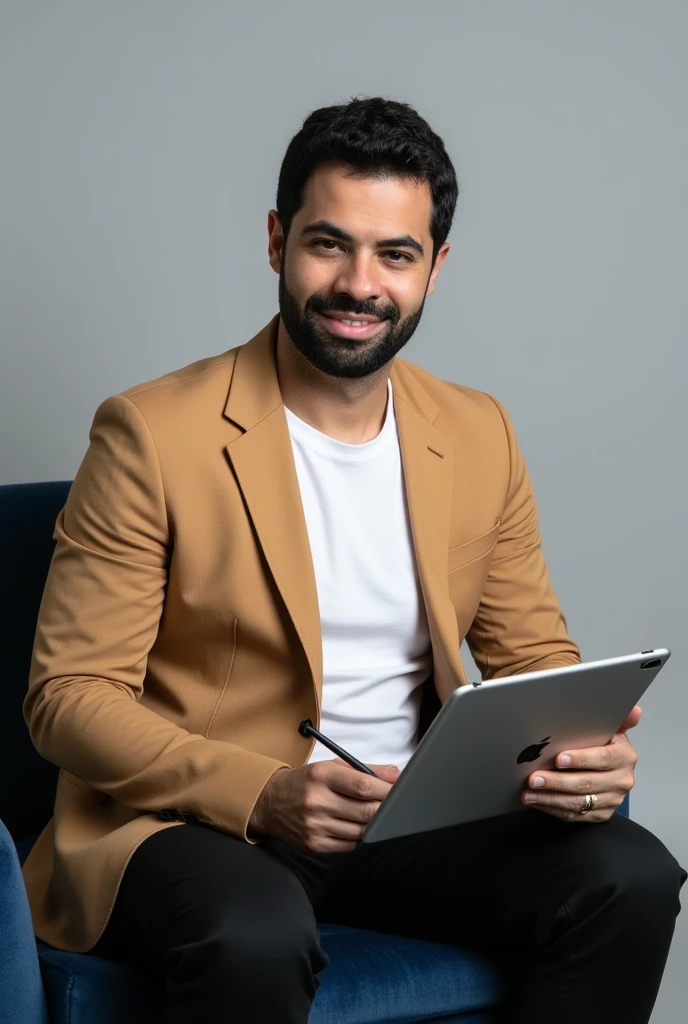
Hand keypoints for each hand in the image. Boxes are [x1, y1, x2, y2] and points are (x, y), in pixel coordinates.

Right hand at [247, 757, 399, 852]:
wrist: (270, 802)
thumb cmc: (307, 782)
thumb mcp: (331, 767)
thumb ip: (366, 770)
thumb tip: (396, 774)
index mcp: (322, 776)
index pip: (363, 785)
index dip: (387, 790)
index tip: (401, 790)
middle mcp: (317, 801)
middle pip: (365, 811)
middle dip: (386, 809)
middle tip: (396, 805)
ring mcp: (315, 826)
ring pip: (360, 831)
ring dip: (373, 824)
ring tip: (375, 815)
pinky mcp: (314, 845)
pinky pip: (349, 845)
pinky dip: (358, 836)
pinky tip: (356, 826)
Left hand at [521, 705, 641, 821]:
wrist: (611, 768)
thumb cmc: (603, 743)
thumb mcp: (611, 728)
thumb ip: (620, 718)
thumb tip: (635, 710)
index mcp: (624, 756)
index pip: (603, 759)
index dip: (580, 759)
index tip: (558, 759)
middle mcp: (622, 780)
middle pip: (587, 784)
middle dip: (557, 782)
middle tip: (534, 778)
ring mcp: (612, 800)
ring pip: (579, 803)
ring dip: (550, 798)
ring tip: (529, 792)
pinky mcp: (601, 814)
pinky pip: (575, 815)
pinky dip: (553, 809)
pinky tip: (537, 801)